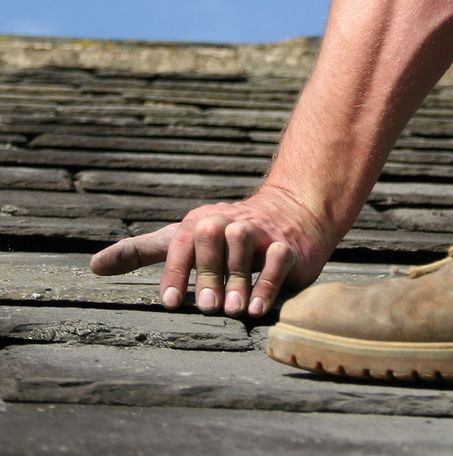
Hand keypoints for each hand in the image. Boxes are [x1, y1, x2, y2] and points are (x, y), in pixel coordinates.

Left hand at [90, 186, 331, 317]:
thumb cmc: (225, 234)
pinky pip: (277, 258)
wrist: (288, 213)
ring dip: (237, 276)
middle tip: (206, 306)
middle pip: (210, 235)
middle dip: (207, 271)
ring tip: (233, 310)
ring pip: (242, 241)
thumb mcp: (183, 238)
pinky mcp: (286, 245)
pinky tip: (256, 308)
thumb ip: (142, 252)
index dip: (174, 272)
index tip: (168, 303)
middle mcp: (227, 221)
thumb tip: (93, 267)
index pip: (180, 242)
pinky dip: (267, 282)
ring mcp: (258, 231)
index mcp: (199, 221)